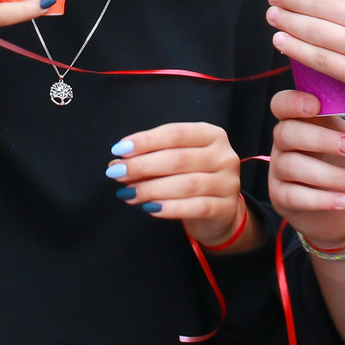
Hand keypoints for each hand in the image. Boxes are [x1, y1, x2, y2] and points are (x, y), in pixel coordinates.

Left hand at [108, 122, 257, 247]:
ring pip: (186, 184)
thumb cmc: (192, 177)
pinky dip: (169, 208)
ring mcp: (228, 182)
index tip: (120, 150)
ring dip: (151, 189)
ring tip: (128, 193)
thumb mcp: (175, 162)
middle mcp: (224, 155)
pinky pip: (195, 207)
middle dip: (143, 166)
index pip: (175, 133)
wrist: (220, 211)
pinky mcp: (226, 208)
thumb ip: (150, 158)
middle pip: (178, 158)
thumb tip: (116, 163)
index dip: (146, 140)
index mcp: (211, 135)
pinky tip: (150, 208)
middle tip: (117, 173)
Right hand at [268, 95, 344, 250]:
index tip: (317, 105)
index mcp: (304, 121)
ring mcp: (280, 170)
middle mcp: (286, 142)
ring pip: (291, 165)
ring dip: (329, 175)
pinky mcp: (281, 197)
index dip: (293, 101)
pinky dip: (321, 199)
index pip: (283, 103)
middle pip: (285, 132)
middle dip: (319, 138)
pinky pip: (293, 196)